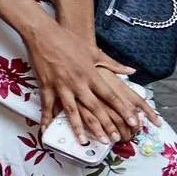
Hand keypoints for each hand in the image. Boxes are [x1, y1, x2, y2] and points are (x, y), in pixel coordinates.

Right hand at [27, 14, 156, 145]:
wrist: (44, 34)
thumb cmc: (68, 40)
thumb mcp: (93, 51)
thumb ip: (112, 64)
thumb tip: (131, 70)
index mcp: (91, 75)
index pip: (111, 96)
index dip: (123, 110)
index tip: (133, 122)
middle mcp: (78, 83)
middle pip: (95, 108)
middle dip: (105, 125)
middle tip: (113, 139)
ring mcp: (62, 86)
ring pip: (72, 111)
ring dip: (79, 128)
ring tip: (84, 141)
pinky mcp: (46, 86)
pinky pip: (47, 106)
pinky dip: (47, 118)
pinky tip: (46, 129)